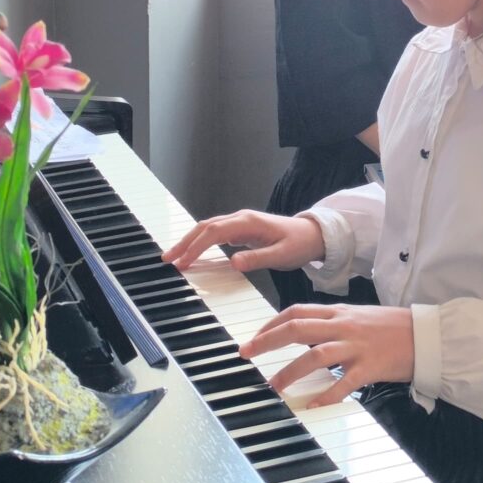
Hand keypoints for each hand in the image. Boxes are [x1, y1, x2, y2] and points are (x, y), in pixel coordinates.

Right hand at [162, 208, 323, 274]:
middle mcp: (241, 219)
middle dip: (184, 242)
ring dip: (190, 242)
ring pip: (207, 229)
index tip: (183, 262)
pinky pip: (215, 234)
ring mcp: (240, 223)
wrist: (314, 235)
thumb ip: (257, 259)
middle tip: (167, 259)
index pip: (214, 233)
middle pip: (205, 227)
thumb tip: (233, 263)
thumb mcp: (281, 255)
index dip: (196, 246)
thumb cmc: (300, 243)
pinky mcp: (241, 230)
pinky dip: (200, 242)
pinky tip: (193, 253)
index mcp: (248, 222)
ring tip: (174, 257)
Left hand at [242, 303, 414, 408]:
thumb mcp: (359, 316)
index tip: (254, 337)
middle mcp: (344, 326)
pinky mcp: (370, 367)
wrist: (425, 335)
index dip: (271, 324)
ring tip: (272, 386)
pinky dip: (325, 395)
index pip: (296, 312)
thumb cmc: (393, 327)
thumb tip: (306, 330)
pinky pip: (344, 383)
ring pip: (314, 355)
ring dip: (289, 371)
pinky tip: (311, 405)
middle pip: (297, 329)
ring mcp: (356, 347)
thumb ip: (333, 322)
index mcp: (339, 313)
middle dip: (267, 341)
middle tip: (246, 353)